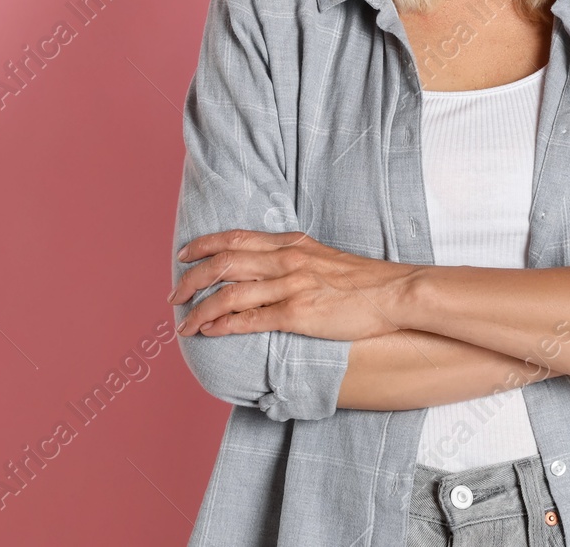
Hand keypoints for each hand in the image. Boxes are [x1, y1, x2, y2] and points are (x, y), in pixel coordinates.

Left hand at [169, 229, 416, 342]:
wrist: (395, 292)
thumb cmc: (364, 281)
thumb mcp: (324, 257)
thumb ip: (295, 258)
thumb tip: (271, 266)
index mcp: (292, 244)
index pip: (236, 238)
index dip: (204, 246)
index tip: (183, 254)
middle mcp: (287, 260)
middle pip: (224, 264)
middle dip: (192, 279)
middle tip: (174, 295)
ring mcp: (291, 286)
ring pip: (230, 294)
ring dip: (200, 309)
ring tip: (184, 323)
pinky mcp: (299, 314)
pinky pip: (251, 319)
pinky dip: (224, 325)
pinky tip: (209, 332)